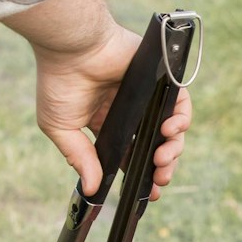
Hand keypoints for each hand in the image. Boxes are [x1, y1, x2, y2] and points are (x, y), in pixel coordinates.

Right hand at [33, 20, 191, 197]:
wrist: (71, 48)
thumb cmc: (60, 82)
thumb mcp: (61, 128)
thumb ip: (79, 158)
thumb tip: (91, 190)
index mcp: (107, 125)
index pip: (131, 156)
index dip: (141, 176)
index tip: (147, 194)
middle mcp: (130, 112)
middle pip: (155, 147)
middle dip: (161, 168)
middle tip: (158, 180)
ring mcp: (146, 96)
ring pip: (171, 131)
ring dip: (172, 149)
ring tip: (162, 158)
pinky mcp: (159, 80)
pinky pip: (180, 104)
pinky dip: (181, 120)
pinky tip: (169, 130)